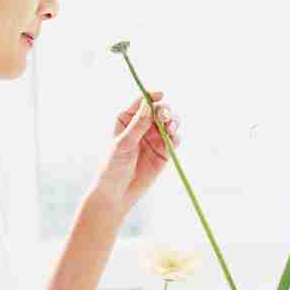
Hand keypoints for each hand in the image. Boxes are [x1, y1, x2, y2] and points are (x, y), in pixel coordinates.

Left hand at [93, 91, 180, 215]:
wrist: (116, 194)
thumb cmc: (112, 167)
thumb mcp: (123, 144)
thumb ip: (137, 125)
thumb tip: (148, 104)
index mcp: (126, 119)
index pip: (142, 102)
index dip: (152, 96)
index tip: (161, 95)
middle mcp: (141, 126)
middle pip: (159, 110)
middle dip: (165, 111)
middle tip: (166, 119)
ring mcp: (153, 138)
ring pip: (169, 123)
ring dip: (174, 122)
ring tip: (171, 129)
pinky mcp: (163, 152)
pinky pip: (174, 140)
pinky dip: (176, 137)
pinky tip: (173, 140)